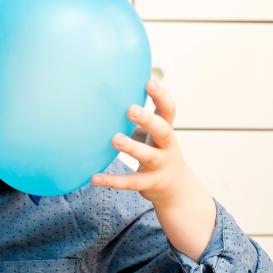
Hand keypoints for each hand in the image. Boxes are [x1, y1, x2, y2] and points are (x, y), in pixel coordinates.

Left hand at [91, 80, 186, 204]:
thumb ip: (138, 122)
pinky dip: (112, 180)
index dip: (161, 96)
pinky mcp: (149, 183)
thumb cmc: (159, 154)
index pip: (168, 110)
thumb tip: (110, 101)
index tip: (149, 83)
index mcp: (166, 131)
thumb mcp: (153, 135)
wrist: (177, 189)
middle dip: (149, 120)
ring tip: (115, 139)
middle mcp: (166, 147)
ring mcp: (159, 165)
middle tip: (131, 109)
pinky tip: (95, 177)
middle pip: (162, 130)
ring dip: (132, 147)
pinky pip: (131, 182)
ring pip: (148, 155)